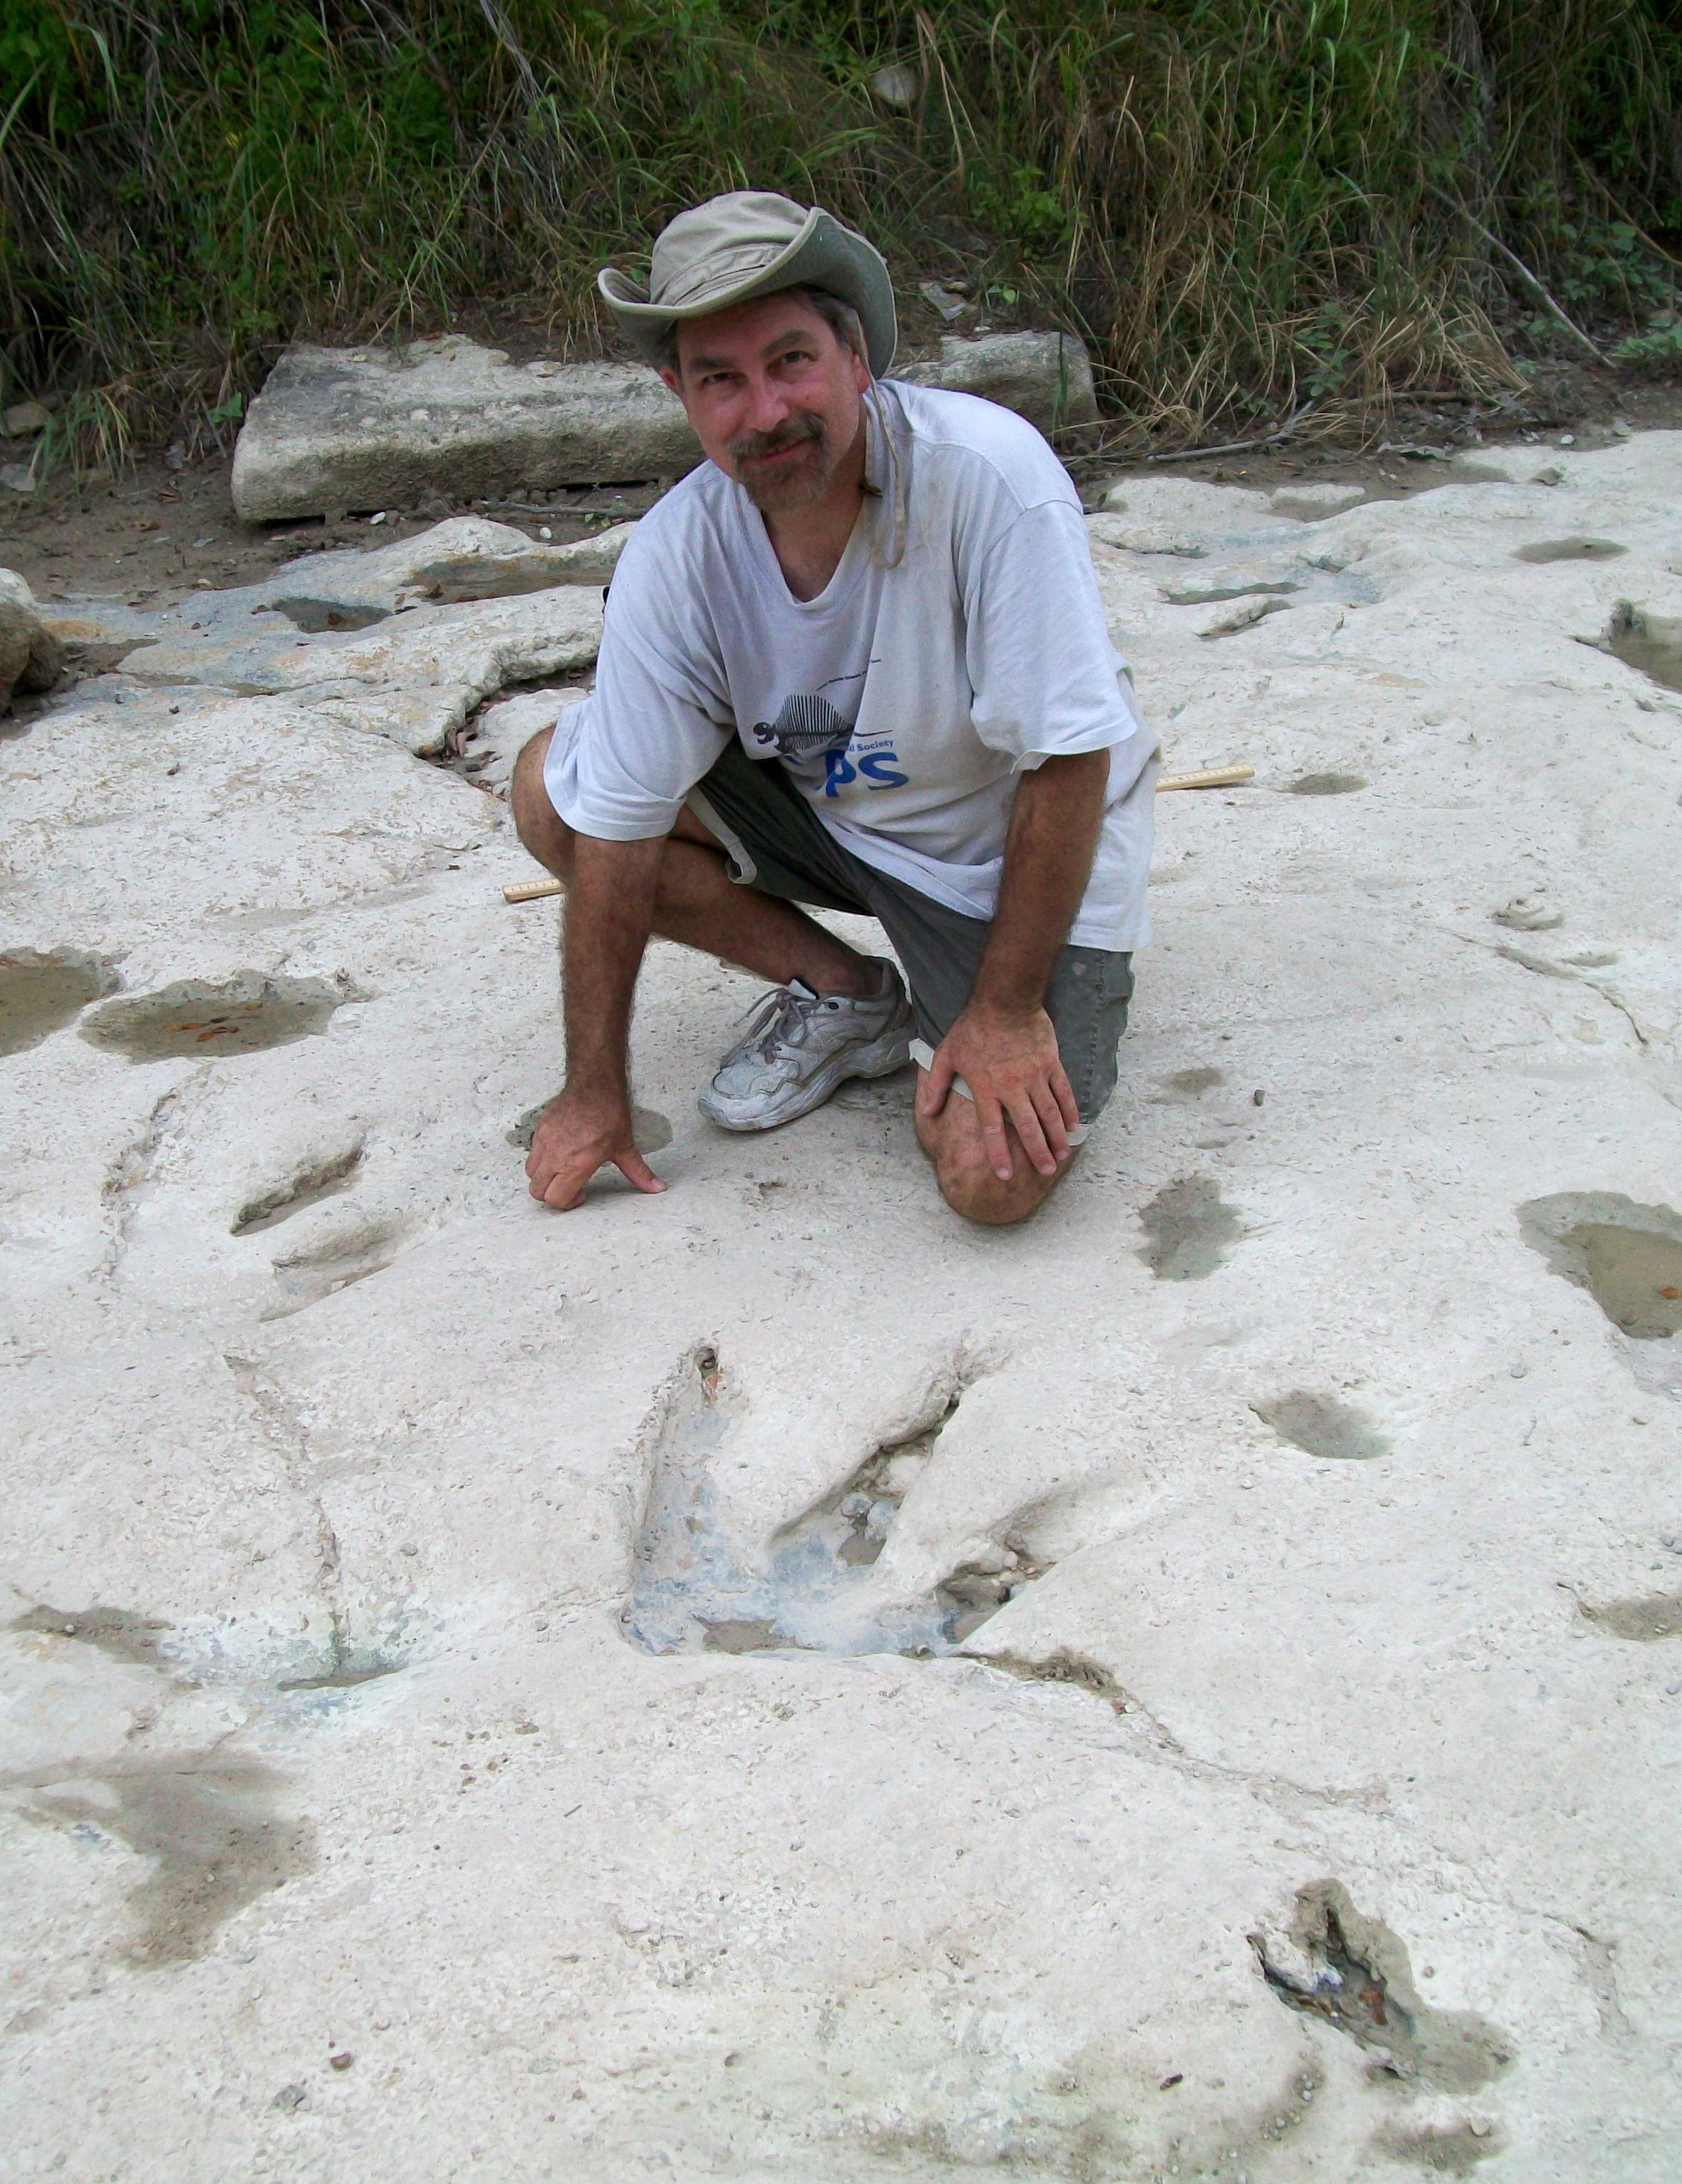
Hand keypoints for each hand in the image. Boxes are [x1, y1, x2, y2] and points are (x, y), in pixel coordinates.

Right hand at [525, 1085, 665, 1210]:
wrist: (594, 1086)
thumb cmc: (609, 1114)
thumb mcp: (625, 1148)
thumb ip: (639, 1173)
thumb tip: (656, 1187)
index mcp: (575, 1164)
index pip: (556, 1198)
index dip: (568, 1203)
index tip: (581, 1194)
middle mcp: (555, 1156)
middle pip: (537, 1191)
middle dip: (552, 1194)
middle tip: (571, 1186)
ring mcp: (544, 1142)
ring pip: (530, 1173)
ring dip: (544, 1178)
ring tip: (564, 1170)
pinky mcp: (540, 1130)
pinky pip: (533, 1154)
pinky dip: (541, 1160)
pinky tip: (560, 1153)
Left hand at [914, 1001, 1078, 1181]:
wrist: (1004, 1000)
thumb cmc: (973, 1027)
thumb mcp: (946, 1054)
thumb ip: (936, 1085)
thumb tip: (926, 1111)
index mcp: (986, 1088)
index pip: (992, 1130)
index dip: (999, 1154)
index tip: (1005, 1175)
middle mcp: (1012, 1087)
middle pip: (1027, 1128)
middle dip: (1037, 1153)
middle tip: (1044, 1172)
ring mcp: (1034, 1076)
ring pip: (1049, 1113)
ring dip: (1055, 1138)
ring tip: (1060, 1156)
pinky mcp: (1050, 1064)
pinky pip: (1063, 1092)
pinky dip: (1069, 1111)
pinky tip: (1072, 1127)